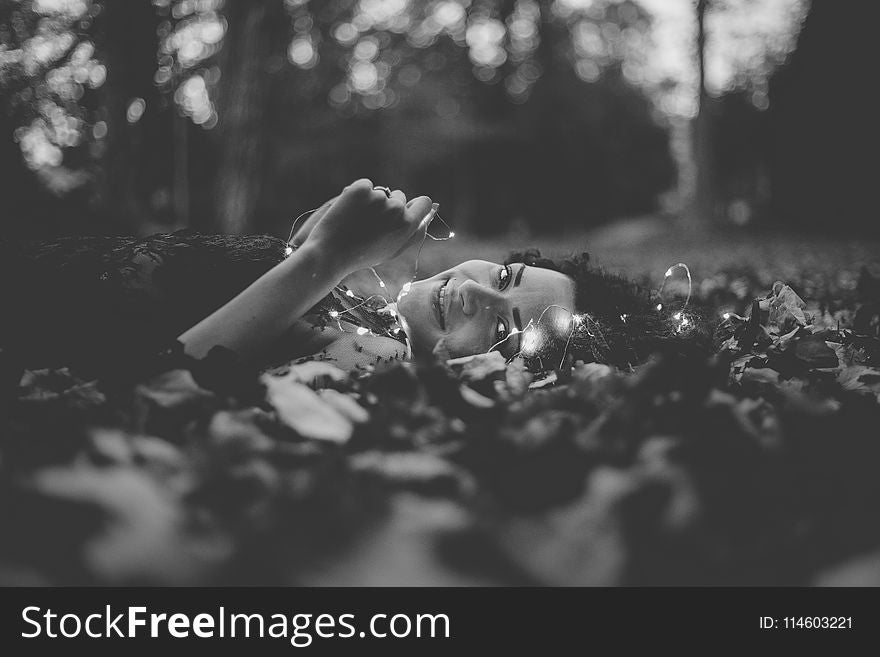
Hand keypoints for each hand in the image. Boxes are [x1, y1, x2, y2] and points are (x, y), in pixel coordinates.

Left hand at [302, 179, 432, 275]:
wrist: (329, 253)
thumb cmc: (362, 255)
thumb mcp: (393, 248)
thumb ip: (414, 230)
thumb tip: (433, 209)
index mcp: (407, 225)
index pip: (423, 203)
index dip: (415, 205)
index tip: (406, 207)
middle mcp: (397, 209)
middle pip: (399, 196)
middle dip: (388, 204)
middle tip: (369, 223)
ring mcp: (379, 197)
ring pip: (380, 192)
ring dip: (371, 200)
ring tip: (356, 220)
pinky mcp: (361, 188)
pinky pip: (365, 185)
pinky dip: (356, 194)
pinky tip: (347, 211)